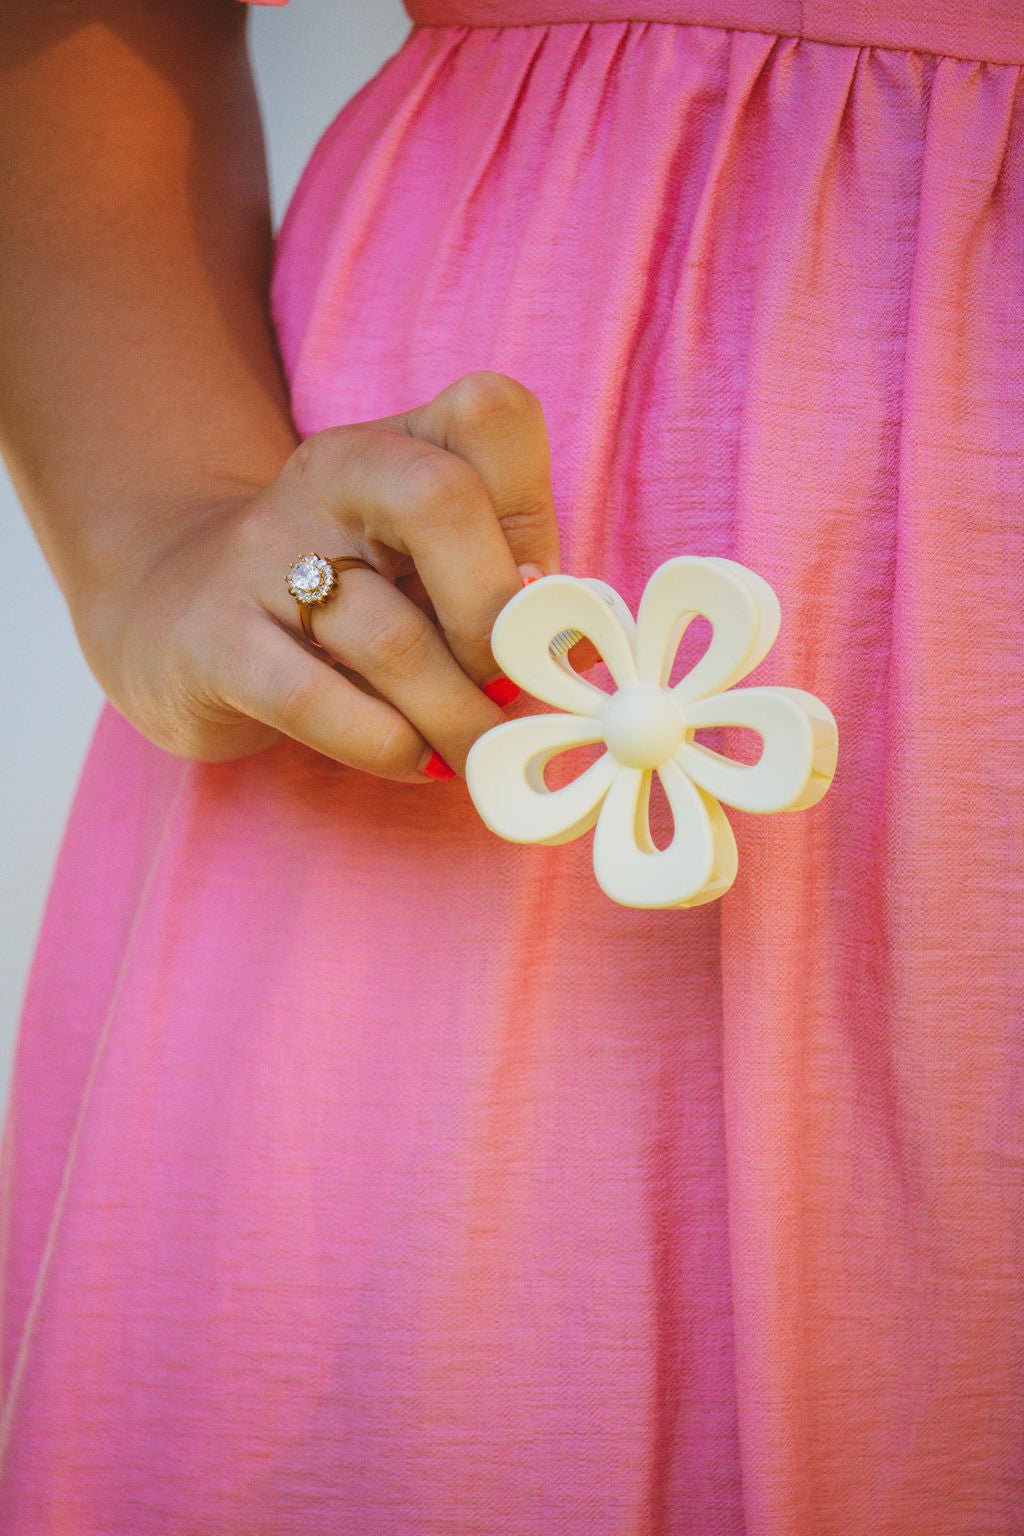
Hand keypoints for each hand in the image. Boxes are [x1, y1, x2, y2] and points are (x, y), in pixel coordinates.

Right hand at [74, 371, 595, 781]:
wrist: (173, 606)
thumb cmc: (345, 594)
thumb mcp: (424, 560)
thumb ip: (500, 581)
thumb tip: (569, 649)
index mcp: (398, 442)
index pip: (491, 411)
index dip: (534, 511)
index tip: (533, 598)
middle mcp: (328, 476)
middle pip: (441, 499)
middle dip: (495, 617)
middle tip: (506, 685)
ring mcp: (261, 553)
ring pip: (388, 634)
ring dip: (455, 714)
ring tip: (474, 749)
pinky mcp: (214, 640)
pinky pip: (315, 700)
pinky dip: (386, 745)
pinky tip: (412, 759)